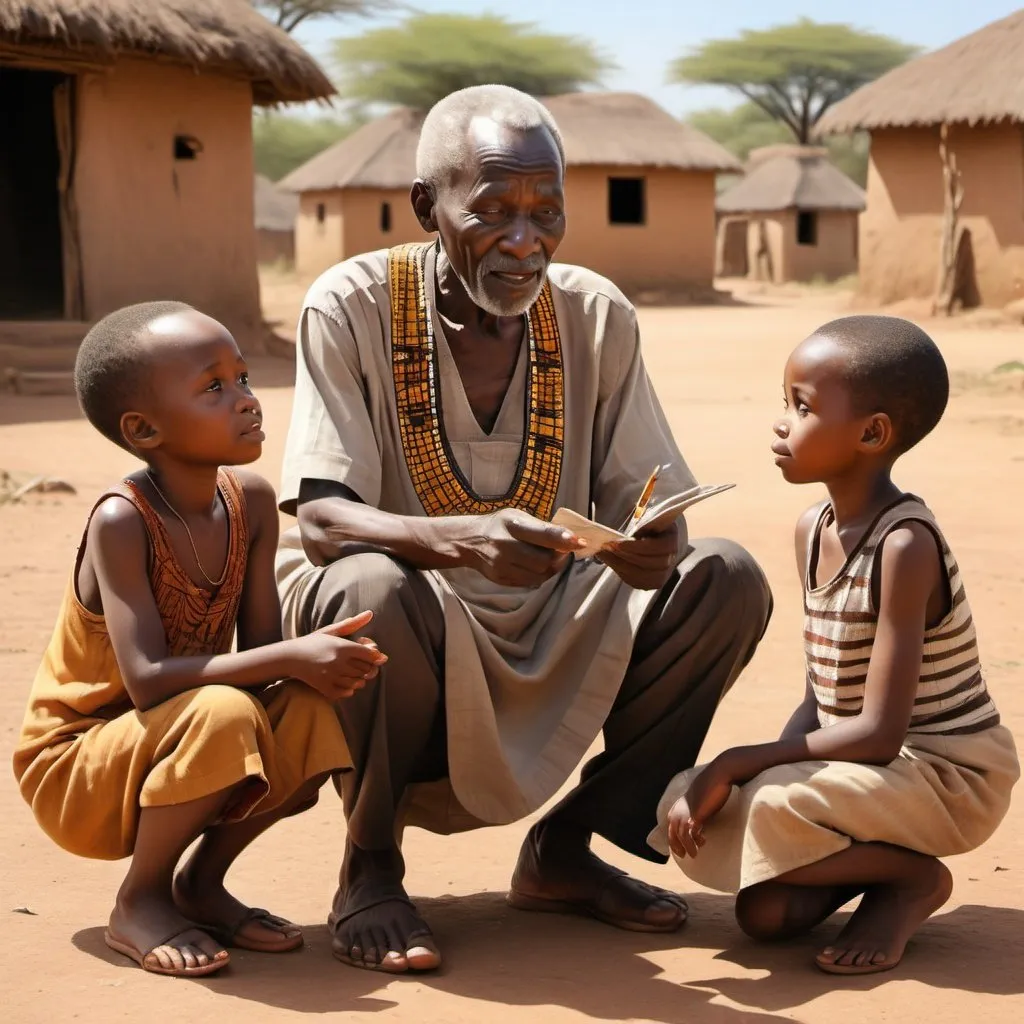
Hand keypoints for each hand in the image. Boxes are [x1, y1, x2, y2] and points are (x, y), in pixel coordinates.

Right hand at [287, 610, 386, 700]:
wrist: (290, 657)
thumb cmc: (313, 642)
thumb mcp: (332, 631)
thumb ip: (352, 624)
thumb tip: (371, 613)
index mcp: (342, 647)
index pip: (370, 655)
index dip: (375, 656)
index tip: (373, 656)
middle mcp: (338, 662)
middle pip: (366, 670)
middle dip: (368, 667)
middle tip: (361, 663)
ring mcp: (331, 676)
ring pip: (358, 683)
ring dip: (359, 679)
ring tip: (352, 672)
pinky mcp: (324, 687)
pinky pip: (346, 693)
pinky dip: (349, 690)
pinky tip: (344, 682)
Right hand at [464, 509, 585, 586]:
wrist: (469, 541)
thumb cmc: (500, 526)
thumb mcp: (518, 517)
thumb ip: (542, 528)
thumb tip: (571, 539)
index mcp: (512, 524)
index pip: (542, 534)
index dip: (563, 539)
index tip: (579, 542)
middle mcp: (505, 546)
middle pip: (544, 560)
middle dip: (559, 557)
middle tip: (563, 550)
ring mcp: (502, 566)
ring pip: (539, 575)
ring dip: (551, 568)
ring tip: (550, 558)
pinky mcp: (501, 580)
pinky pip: (530, 583)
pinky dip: (539, 576)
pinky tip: (536, 566)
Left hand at [597, 520, 678, 589]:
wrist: (650, 536)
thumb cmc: (646, 524)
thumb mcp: (646, 517)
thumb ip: (641, 522)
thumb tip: (630, 528)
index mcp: (671, 539)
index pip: (657, 547)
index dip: (636, 547)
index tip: (617, 543)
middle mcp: (671, 559)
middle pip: (649, 563)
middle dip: (625, 556)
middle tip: (607, 547)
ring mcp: (663, 573)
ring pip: (642, 576)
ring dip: (619, 565)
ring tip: (604, 554)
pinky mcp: (651, 582)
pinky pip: (636, 582)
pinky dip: (620, 572)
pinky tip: (610, 561)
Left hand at [667, 759, 733, 857]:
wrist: (720, 773)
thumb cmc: (713, 784)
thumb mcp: (701, 796)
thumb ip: (697, 805)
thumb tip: (699, 815)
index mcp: (679, 803)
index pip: (670, 823)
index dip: (672, 836)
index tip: (678, 847)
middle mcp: (680, 808)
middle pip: (672, 832)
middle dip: (676, 845)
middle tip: (683, 855)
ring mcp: (687, 811)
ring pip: (681, 835)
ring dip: (687, 846)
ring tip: (694, 854)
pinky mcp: (696, 814)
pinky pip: (691, 833)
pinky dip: (695, 840)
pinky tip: (703, 842)